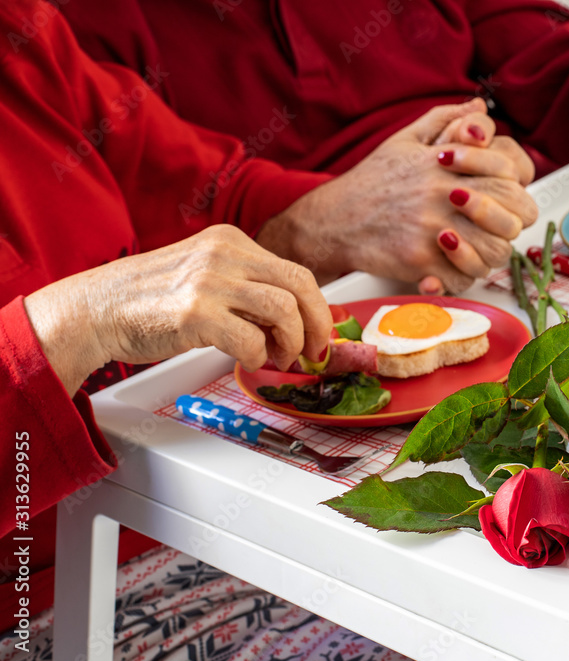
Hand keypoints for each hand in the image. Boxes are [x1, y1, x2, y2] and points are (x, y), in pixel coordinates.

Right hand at [24, 225, 332, 393]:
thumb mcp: (206, 276)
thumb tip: (296, 320)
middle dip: (317, 324)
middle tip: (313, 352)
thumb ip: (247, 288)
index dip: (317, 309)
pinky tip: (247, 359)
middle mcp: (224, 254)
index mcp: (231, 241)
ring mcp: (209, 281)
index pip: (296, 272)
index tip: (319, 334)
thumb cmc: (151, 300)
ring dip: (290, 343)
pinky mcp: (195, 312)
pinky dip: (258, 356)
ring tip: (277, 358)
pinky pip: (251, 339)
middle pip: (300, 285)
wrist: (96, 309)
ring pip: (283, 310)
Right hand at [259, 100, 537, 293]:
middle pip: (510, 214)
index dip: (516, 189)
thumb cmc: (372, 182)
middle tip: (499, 231)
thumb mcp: (407, 139)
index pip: (509, 174)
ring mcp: (434, 228)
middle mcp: (444, 194)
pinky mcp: (420, 259)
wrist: (333, 220)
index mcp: (447, 163)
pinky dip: (462, 278)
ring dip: (491, 255)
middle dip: (511, 225)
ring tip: (477, 252)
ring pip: (494, 251)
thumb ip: (446, 119)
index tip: (507, 199)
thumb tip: (478, 106)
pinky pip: (463, 278)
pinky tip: (452, 268)